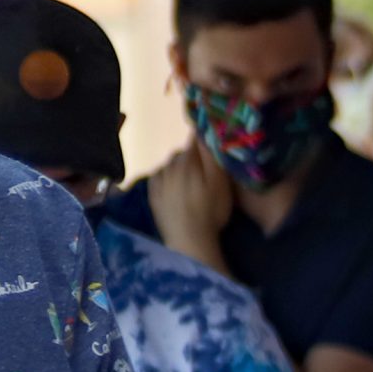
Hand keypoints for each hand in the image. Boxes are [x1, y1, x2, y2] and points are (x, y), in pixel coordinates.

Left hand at [147, 140, 232, 258]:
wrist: (189, 240)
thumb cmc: (211, 211)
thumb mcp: (220, 182)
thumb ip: (211, 155)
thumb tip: (204, 131)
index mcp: (187, 160)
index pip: (194, 139)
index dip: (203, 142)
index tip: (211, 153)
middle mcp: (169, 165)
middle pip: (181, 153)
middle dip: (192, 158)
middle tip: (204, 175)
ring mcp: (158, 180)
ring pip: (169, 165)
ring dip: (179, 169)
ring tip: (190, 185)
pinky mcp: (152, 195)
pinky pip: (158, 178)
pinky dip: (166, 179)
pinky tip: (174, 189)